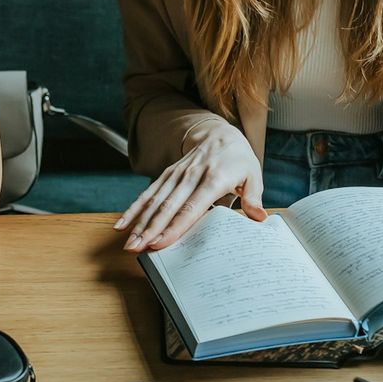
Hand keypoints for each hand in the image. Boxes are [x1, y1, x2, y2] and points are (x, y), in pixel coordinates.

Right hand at [114, 121, 266, 251]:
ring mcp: (176, 176)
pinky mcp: (167, 175)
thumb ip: (253, 197)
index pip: (192, 207)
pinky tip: (122, 224)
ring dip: (140, 223)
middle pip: (167, 207)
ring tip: (128, 243)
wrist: (220, 133)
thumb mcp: (252, 175)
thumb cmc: (238, 159)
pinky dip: (134, 209)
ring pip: (154, 201)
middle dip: (150, 229)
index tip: (161, 243)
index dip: (175, 226)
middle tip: (137, 249)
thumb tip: (260, 218)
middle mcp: (191, 177)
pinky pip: (148, 193)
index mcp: (213, 179)